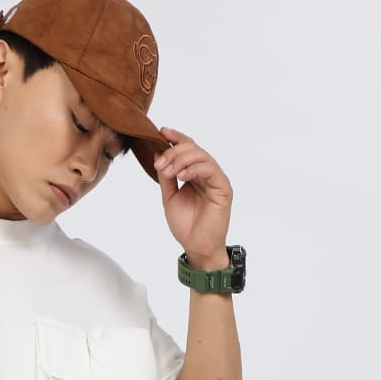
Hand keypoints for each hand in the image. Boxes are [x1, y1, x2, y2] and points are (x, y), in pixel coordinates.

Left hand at [153, 128, 232, 267]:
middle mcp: (207, 173)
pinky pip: (210, 169)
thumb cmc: (186, 226)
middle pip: (193, 148)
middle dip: (173, 152)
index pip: (188, 148)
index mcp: (195, 174)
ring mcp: (216, 179)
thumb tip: (157, 153)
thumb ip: (165, 176)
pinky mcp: (223, 188)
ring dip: (181, 159)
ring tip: (167, 171)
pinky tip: (181, 176)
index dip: (175, 138)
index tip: (161, 131)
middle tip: (160, 164)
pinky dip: (194, 169)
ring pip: (201, 156)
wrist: (197, 248)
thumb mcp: (169, 197)